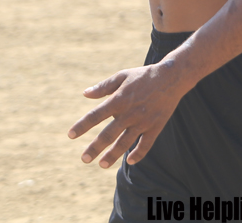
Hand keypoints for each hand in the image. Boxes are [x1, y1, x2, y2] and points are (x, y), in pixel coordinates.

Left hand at [67, 63, 185, 168]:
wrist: (170, 77)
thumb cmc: (142, 76)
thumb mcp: (121, 76)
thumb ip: (103, 87)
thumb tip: (85, 94)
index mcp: (118, 100)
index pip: (95, 116)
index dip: (82, 126)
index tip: (70, 135)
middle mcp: (129, 113)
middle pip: (108, 134)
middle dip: (95, 148)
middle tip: (84, 159)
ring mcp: (143, 121)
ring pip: (125, 143)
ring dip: (113, 155)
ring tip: (101, 165)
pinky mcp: (155, 127)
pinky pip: (146, 144)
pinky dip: (138, 154)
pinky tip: (130, 161)